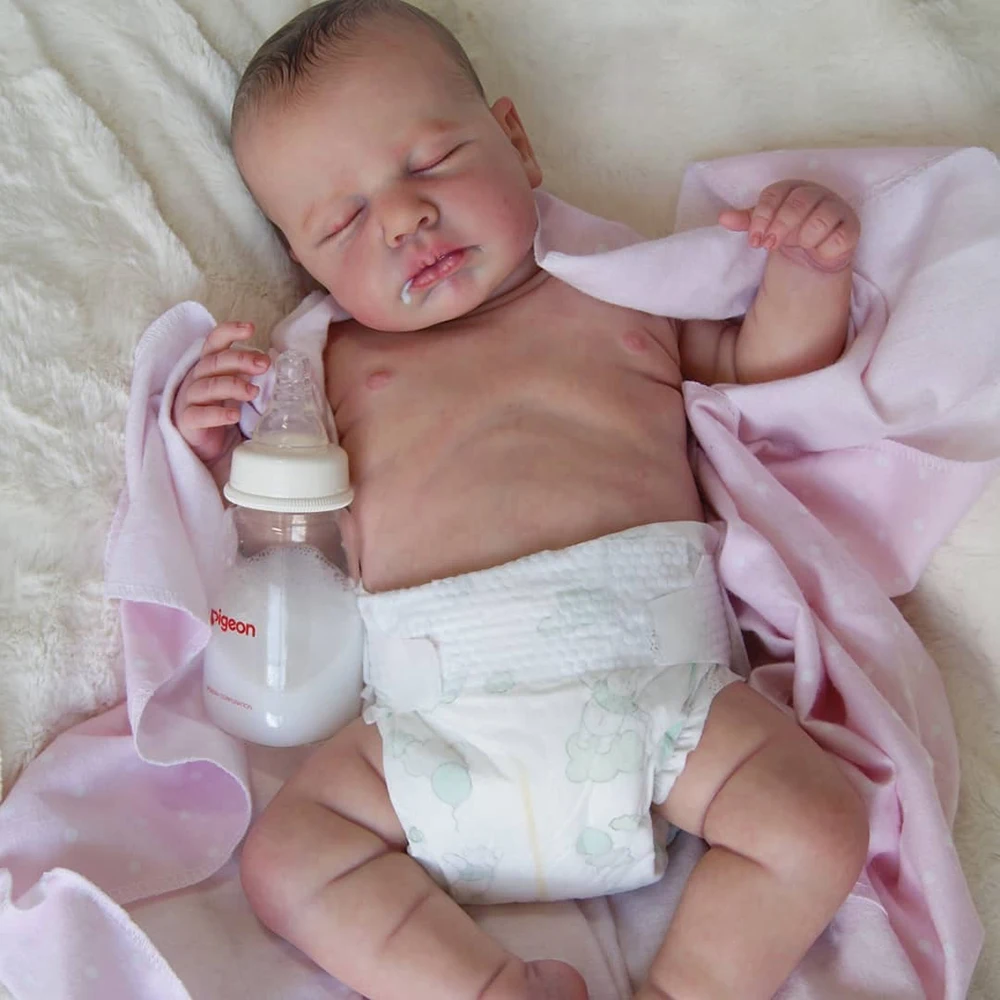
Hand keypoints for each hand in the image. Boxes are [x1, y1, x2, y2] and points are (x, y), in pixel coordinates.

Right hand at [172, 321, 269, 464]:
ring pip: (208, 387)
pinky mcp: (187, 422)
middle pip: (214, 363)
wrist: (201, 442)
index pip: (214, 342)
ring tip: (254, 392)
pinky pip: (199, 415)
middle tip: (264, 364)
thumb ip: (246, 373)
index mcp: (208, 366)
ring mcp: (189, 400)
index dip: (229, 332)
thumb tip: (273, 362)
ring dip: (233, 386)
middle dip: (240, 360)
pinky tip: (234, 416)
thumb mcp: (233, 386)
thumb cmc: (219, 408)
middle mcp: (196, 378)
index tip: (251, 328)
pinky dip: (217, 414)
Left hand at [719, 180, 859, 269]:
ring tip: (799, 247)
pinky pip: (839, 237)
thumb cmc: (788, 231)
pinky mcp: (851, 227)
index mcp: (792, 188)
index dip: (762, 216)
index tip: (754, 241)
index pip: (775, 194)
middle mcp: (816, 193)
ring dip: (804, 237)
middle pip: (798, 203)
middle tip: (769, 245)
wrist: (813, 252)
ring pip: (821, 219)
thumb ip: (747, 221)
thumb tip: (723, 217)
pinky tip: (818, 251)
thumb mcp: (765, 226)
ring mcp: (836, 208)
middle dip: (781, 226)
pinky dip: (825, 248)